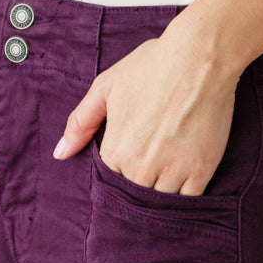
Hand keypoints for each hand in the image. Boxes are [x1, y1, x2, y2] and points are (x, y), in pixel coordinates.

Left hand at [52, 30, 237, 194]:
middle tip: (147, 171)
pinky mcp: (201, 170)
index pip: (109, 183)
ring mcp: (173, 171)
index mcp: (116, 150)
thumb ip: (80, 123)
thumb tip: (60, 154)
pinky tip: (183, 183)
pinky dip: (184, 198)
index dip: (116, 177)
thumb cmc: (152, 67)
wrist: (199, 58)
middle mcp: (141, 167)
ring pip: (161, 204)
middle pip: (135, 197)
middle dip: (137, 189)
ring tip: (164, 176)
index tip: (126, 166)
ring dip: (160, 195)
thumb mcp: (105, 87)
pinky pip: (189, 201)